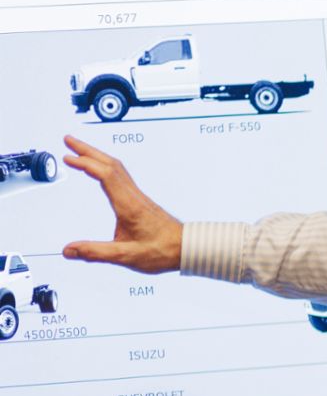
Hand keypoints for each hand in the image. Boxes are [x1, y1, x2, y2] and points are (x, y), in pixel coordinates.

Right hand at [60, 136, 184, 273]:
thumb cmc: (163, 251)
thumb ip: (96, 252)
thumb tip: (69, 250)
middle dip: (87, 150)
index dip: (86, 164)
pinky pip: (121, 175)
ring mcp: (138, 196)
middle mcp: (134, 196)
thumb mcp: (127, 256)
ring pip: (117, 168)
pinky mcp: (140, 200)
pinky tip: (100, 170)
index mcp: (129, 205)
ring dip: (96, 156)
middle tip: (69, 140)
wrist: (188, 248)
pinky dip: (106, 166)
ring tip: (79, 151)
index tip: (68, 158)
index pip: (106, 175)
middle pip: (110, 164)